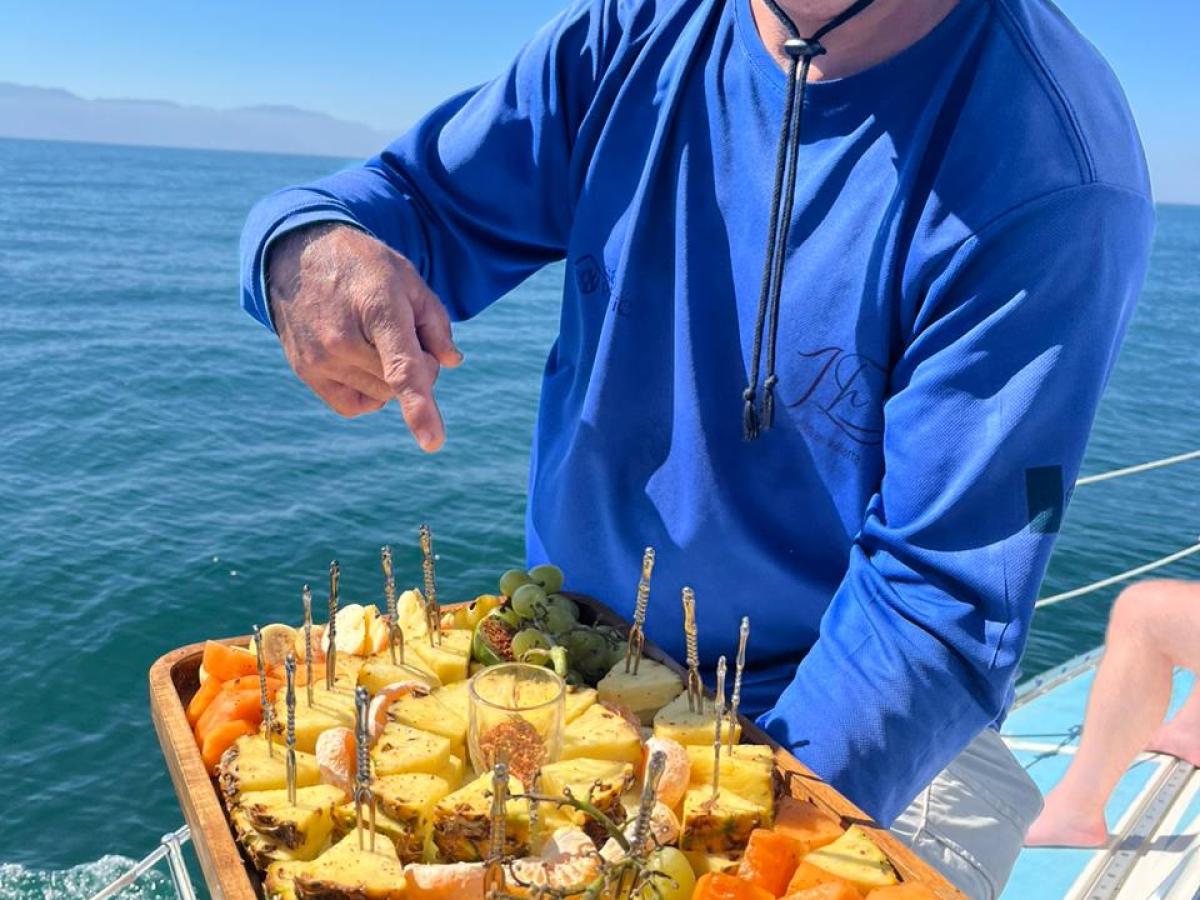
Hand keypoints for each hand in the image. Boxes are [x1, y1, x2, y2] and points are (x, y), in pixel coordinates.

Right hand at [267, 223, 462, 451]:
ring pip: (381, 396)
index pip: (402, 367)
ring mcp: (319, 358)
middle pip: (401, 384)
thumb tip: (450, 362)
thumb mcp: (408, 280)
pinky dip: (368, 392)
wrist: (298, 254)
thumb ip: (435, 323)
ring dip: (389, 377)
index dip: (420, 407)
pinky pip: (354, 406)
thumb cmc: (364, 267)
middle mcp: (342, 338)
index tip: (433, 442)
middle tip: (403, 332)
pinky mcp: (306, 372)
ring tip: (374, 337)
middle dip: (417, 366)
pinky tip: (362, 360)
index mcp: (377, 308)